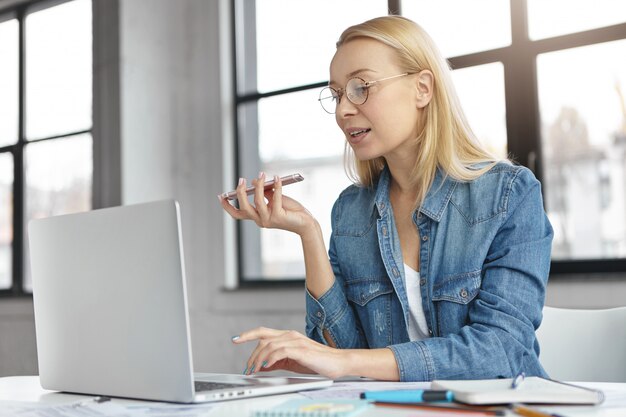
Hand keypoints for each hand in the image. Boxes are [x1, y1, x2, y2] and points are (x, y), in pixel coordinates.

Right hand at [219, 173, 314, 235]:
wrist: (306, 223)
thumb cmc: (290, 211)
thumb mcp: (274, 199)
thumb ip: (264, 191)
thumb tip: (253, 181)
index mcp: (257, 217)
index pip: (237, 214)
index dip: (227, 206)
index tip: (221, 196)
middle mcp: (260, 221)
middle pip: (243, 208)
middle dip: (240, 193)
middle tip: (242, 180)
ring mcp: (269, 220)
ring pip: (257, 201)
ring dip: (258, 186)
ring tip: (261, 174)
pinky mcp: (279, 217)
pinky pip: (275, 198)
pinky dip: (275, 186)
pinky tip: (276, 178)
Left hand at [232, 327, 348, 379]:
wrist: (338, 362)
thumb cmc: (317, 362)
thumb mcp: (292, 362)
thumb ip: (277, 362)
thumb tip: (261, 366)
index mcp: (287, 336)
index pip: (263, 332)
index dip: (248, 334)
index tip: (235, 339)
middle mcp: (290, 335)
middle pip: (263, 339)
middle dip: (251, 354)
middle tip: (247, 369)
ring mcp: (295, 341)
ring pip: (269, 345)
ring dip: (258, 359)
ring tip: (254, 370)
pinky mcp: (301, 349)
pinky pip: (280, 351)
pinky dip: (270, 359)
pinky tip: (266, 366)